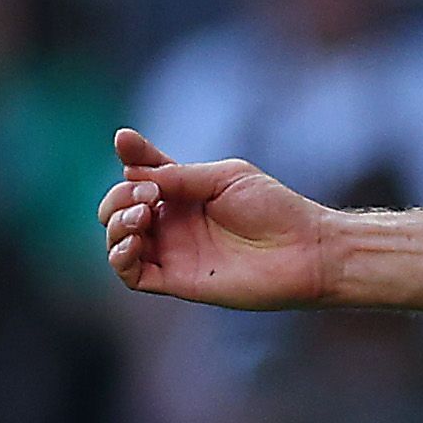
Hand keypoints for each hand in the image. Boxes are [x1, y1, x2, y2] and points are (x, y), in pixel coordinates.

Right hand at [97, 127, 335, 308]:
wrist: (306, 249)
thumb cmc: (275, 209)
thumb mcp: (224, 178)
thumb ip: (178, 176)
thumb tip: (131, 171)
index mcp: (187, 192)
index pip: (142, 174)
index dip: (130, 158)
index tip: (125, 142)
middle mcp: (175, 221)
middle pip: (119, 206)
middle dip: (121, 195)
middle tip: (149, 194)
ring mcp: (174, 251)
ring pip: (118, 238)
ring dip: (116, 222)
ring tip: (144, 215)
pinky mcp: (177, 280)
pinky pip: (130, 274)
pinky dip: (119, 256)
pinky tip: (134, 241)